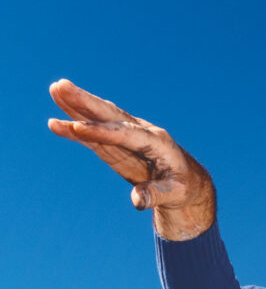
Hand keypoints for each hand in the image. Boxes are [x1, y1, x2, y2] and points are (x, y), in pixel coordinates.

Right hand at [48, 79, 214, 240]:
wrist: (186, 182)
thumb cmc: (182, 188)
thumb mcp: (175, 194)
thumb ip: (155, 195)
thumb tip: (136, 201)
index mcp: (158, 142)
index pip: (126, 134)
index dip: (102, 132)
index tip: (78, 127)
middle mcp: (141, 132)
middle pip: (110, 115)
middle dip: (85, 102)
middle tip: (60, 86)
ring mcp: (128, 135)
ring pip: (101, 118)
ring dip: (77, 105)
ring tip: (54, 90)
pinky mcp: (118, 144)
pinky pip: (95, 135)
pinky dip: (77, 129)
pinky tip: (57, 123)